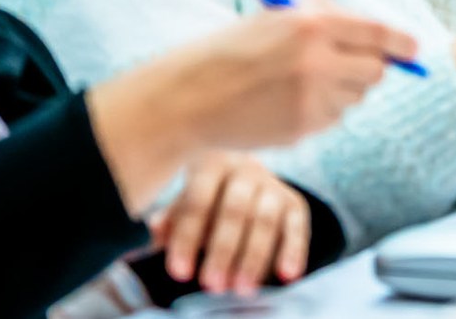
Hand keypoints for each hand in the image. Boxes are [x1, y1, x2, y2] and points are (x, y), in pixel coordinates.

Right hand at [93, 4, 417, 215]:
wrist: (188, 99)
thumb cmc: (228, 52)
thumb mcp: (272, 19)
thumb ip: (319, 15)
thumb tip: (364, 24)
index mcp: (312, 24)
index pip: (376, 33)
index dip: (400, 43)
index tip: (413, 50)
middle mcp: (318, 61)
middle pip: (374, 71)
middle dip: (369, 69)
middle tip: (348, 66)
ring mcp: (312, 99)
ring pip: (354, 98)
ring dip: (341, 91)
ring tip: (300, 83)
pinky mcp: (303, 129)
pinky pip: (331, 119)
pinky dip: (320, 112)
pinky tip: (286, 103)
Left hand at [151, 153, 309, 294]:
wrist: (242, 180)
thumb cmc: (204, 201)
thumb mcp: (184, 206)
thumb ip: (171, 219)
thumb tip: (157, 229)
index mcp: (211, 166)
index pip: (197, 201)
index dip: (187, 238)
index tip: (179, 273)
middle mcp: (244, 169)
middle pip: (234, 210)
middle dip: (223, 250)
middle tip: (212, 285)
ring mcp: (272, 185)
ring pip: (265, 220)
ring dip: (254, 257)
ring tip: (242, 289)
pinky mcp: (294, 203)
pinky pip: (297, 226)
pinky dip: (294, 251)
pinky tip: (287, 276)